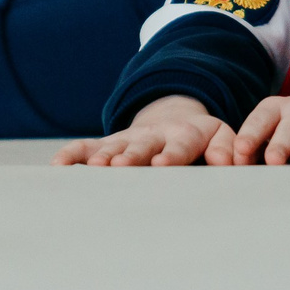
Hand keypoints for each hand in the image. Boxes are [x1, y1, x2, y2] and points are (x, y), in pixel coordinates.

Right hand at [54, 95, 227, 165]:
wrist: (175, 121)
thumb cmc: (203, 142)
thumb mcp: (220, 138)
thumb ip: (226, 148)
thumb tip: (231, 162)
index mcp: (188, 135)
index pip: (182, 144)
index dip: (172, 154)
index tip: (162, 164)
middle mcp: (156, 135)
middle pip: (143, 145)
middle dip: (132, 155)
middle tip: (121, 165)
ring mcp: (130, 139)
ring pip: (114, 146)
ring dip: (103, 157)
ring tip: (93, 168)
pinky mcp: (108, 144)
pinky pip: (86, 147)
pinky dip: (72, 155)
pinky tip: (58, 166)